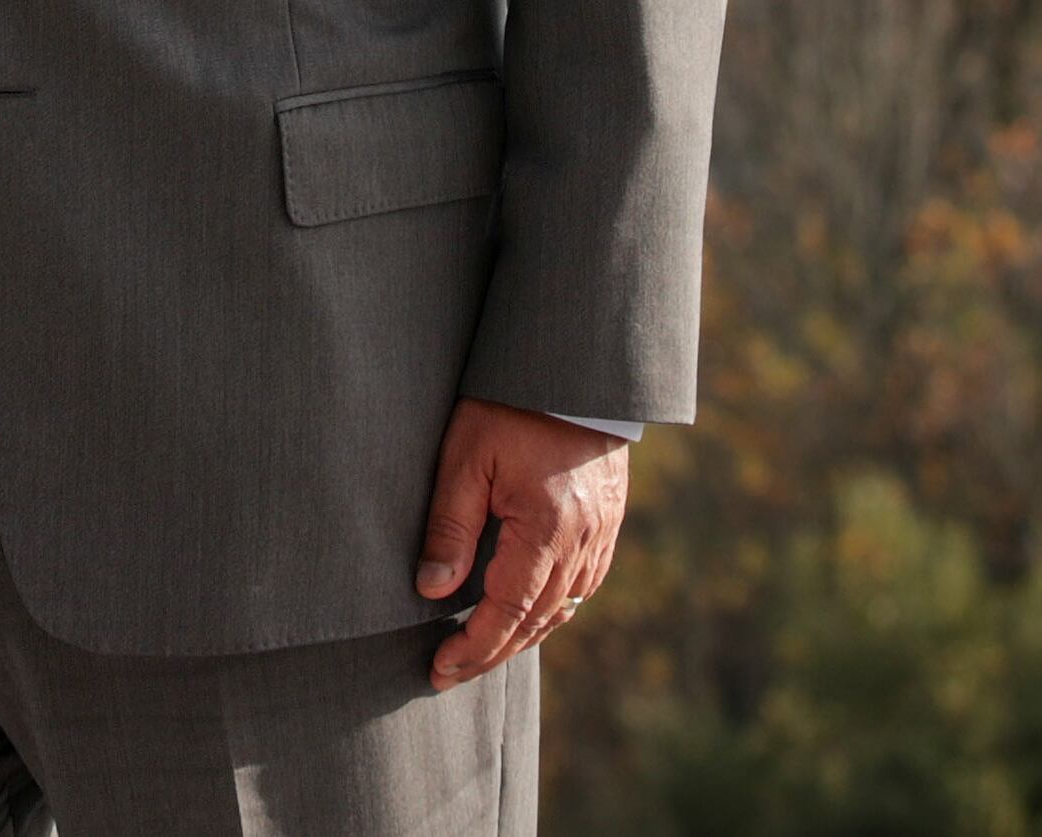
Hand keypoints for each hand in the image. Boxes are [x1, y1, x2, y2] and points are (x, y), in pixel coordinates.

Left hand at [414, 400, 625, 690]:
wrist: (574, 369)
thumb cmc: (511, 406)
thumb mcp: (467, 458)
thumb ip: (450, 528)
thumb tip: (432, 591)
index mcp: (547, 530)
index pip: (508, 612)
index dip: (474, 648)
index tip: (440, 669)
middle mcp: (583, 542)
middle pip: (536, 621)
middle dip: (491, 653)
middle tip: (450, 672)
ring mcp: (602, 534)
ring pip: (563, 608)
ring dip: (522, 636)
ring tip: (481, 650)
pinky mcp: (609, 521)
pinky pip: (583, 584)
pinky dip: (552, 608)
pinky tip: (527, 612)